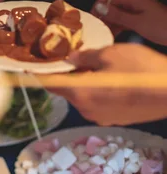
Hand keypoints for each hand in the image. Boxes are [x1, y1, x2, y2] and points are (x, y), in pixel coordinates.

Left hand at [48, 44, 166, 125]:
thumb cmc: (140, 69)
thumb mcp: (110, 54)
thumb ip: (85, 57)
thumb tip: (70, 58)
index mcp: (80, 94)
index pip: (51, 84)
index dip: (42, 73)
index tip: (34, 63)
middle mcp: (86, 110)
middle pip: (67, 91)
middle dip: (67, 75)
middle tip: (70, 57)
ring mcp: (102, 118)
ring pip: (83, 97)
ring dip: (83, 82)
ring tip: (92, 65)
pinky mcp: (116, 120)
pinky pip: (97, 103)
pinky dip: (96, 91)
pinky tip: (107, 78)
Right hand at [95, 0, 166, 44]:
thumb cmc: (162, 27)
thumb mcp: (137, 22)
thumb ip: (117, 15)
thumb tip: (98, 8)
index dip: (96, 8)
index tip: (90, 20)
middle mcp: (132, 0)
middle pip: (110, 6)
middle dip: (101, 17)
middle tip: (94, 30)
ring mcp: (136, 9)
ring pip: (115, 14)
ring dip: (108, 23)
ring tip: (101, 34)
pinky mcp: (139, 18)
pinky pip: (123, 20)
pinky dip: (116, 27)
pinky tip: (111, 35)